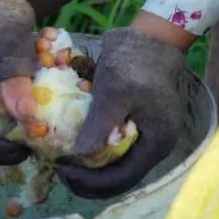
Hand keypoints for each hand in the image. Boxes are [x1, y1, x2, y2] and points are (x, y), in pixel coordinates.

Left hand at [56, 25, 187, 200]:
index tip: (64, 171)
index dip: (92, 181)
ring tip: (65, 162)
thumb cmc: (135, 62)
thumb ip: (100, 125)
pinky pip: (115, 149)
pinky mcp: (137, 126)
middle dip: (90, 180)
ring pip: (117, 166)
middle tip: (60, 172)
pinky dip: (96, 152)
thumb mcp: (115, 91)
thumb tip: (81, 156)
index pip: (123, 178)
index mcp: (157, 142)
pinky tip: (75, 147)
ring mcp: (147, 136)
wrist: (149, 37)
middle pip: (120, 177)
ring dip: (91, 169)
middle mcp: (154, 145)